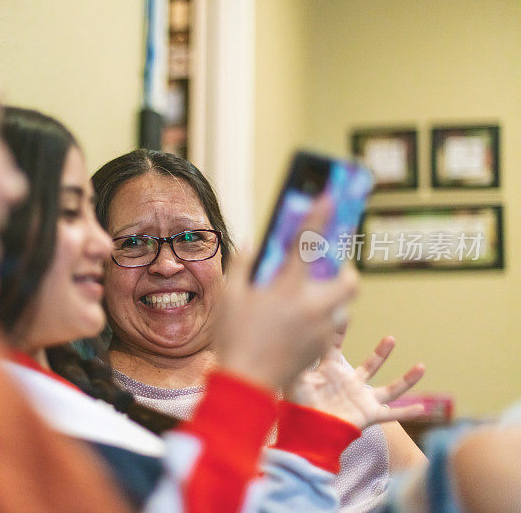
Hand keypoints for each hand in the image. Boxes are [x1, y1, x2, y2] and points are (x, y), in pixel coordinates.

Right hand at [215, 198, 358, 389]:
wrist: (247, 384)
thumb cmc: (233, 338)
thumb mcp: (229, 297)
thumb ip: (242, 265)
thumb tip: (252, 245)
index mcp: (287, 290)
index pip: (307, 244)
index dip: (320, 216)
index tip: (331, 196)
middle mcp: (312, 308)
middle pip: (350, 281)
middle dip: (345, 272)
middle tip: (327, 271)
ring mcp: (321, 331)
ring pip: (340, 306)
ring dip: (328, 300)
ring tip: (303, 304)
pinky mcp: (322, 349)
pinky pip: (328, 328)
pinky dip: (316, 322)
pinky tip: (293, 329)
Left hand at [287, 336, 424, 429]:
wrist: (306, 429)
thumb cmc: (298, 405)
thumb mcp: (296, 378)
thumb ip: (298, 358)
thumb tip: (295, 336)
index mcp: (331, 371)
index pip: (335, 347)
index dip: (339, 332)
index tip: (343, 314)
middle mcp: (350, 383)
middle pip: (370, 365)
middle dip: (381, 352)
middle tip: (391, 338)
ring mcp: (362, 398)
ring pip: (390, 388)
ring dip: (406, 379)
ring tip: (421, 367)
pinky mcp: (368, 414)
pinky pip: (392, 414)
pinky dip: (407, 413)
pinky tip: (423, 409)